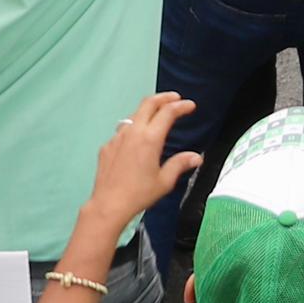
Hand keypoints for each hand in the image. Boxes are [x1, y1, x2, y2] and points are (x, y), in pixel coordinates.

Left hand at [82, 92, 202, 234]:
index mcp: (150, 139)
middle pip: (148, 103)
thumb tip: (196, 157)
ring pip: (134, 115)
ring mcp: (117, 137)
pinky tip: (136, 140)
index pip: (168, 112)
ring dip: (147, 111)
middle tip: (175, 99)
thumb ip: (180, 164)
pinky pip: (122, 130)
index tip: (190, 106)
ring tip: (156, 116)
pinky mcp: (107, 146)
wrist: (108, 204)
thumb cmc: (139, 194)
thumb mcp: (164, 181)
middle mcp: (133, 132)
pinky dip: (133, 128)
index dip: (181, 106)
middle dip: (164, 97)